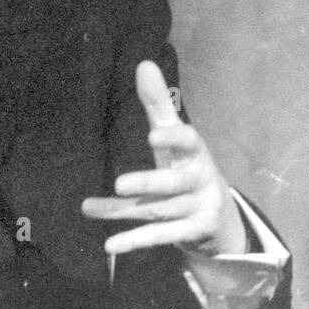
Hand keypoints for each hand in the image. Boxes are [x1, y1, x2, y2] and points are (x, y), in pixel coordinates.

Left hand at [80, 61, 245, 256]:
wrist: (220, 214)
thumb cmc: (188, 165)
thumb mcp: (175, 136)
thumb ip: (158, 104)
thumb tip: (143, 63)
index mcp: (194, 153)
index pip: (188, 141)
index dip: (173, 138)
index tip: (154, 135)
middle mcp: (199, 179)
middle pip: (172, 183)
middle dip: (149, 183)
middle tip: (120, 184)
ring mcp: (197, 208)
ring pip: (156, 211)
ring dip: (121, 211)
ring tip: (89, 207)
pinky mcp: (191, 232)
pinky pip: (160, 236)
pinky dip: (135, 241)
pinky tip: (110, 245)